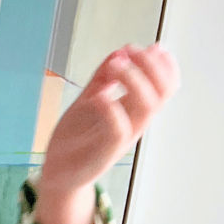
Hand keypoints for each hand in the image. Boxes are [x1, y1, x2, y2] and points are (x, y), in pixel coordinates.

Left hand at [40, 42, 179, 194]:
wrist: (56, 175)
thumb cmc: (74, 139)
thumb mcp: (88, 101)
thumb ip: (102, 78)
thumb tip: (121, 51)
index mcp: (134, 112)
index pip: (167, 86)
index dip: (164, 63)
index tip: (144, 48)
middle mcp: (133, 125)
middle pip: (162, 92)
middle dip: (150, 64)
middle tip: (127, 53)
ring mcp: (121, 140)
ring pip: (145, 107)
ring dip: (133, 79)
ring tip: (114, 67)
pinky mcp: (103, 154)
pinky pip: (118, 129)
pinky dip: (111, 108)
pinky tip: (98, 96)